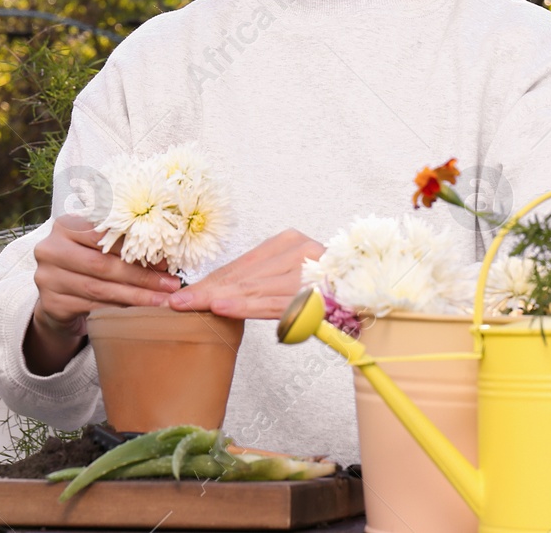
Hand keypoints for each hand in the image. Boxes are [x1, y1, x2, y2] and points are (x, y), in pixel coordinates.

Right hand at [25, 214, 182, 373]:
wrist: (58, 295)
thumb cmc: (86, 264)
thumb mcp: (100, 249)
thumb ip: (124, 247)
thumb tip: (165, 260)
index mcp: (65, 225)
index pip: (105, 235)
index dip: (137, 249)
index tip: (167, 262)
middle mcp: (50, 249)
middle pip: (103, 264)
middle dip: (141, 277)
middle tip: (170, 285)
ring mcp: (47, 278)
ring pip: (99, 289)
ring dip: (135, 297)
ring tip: (161, 301)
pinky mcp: (51, 304)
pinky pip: (92, 308)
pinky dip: (119, 310)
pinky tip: (139, 312)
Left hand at [166, 229, 324, 319]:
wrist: (375, 300)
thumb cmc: (330, 296)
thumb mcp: (287, 283)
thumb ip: (259, 285)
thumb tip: (216, 296)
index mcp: (290, 242)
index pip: (242, 266)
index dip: (211, 282)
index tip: (182, 295)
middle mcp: (299, 249)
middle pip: (244, 276)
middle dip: (207, 292)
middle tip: (176, 304)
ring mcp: (309, 268)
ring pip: (256, 288)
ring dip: (221, 300)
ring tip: (191, 306)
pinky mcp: (317, 289)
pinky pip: (275, 301)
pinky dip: (247, 306)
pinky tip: (223, 308)